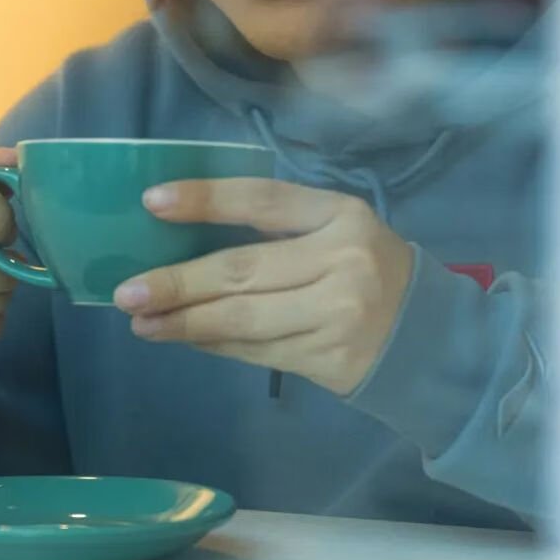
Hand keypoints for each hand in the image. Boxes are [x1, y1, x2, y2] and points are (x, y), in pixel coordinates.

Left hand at [112, 178, 415, 396]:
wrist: (432, 338)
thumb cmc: (370, 270)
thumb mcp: (339, 230)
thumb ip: (281, 228)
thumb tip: (187, 237)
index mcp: (342, 214)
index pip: (262, 200)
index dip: (205, 199)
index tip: (151, 202)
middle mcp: (343, 261)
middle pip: (242, 270)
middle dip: (178, 282)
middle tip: (127, 291)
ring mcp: (338, 314)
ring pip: (242, 318)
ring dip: (184, 322)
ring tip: (142, 321)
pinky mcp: (330, 360)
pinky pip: (256, 352)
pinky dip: (214, 345)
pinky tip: (184, 338)